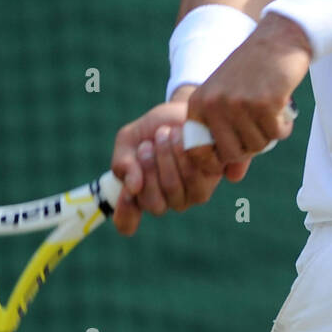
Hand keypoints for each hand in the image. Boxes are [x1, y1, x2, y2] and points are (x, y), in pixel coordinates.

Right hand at [110, 92, 249, 236]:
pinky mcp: (208, 182)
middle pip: (152, 203)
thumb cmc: (153, 128)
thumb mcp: (129, 140)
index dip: (125, 212)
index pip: (126, 222)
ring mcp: (186, 196)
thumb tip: (132, 187)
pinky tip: (181, 136)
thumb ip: (123, 163)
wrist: (183, 109)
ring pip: (172, 189)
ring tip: (164, 134)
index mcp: (140, 194)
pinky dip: (183, 153)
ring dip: (165, 158)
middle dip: (147, 168)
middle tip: (147, 144)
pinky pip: (193, 176)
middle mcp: (163, 201)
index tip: (127, 189)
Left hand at [185, 13, 311, 168]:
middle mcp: (214, 105)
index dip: (217, 161)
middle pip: (232, 154)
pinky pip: (275, 134)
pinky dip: (283, 126)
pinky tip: (282, 108)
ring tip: (270, 112)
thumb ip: (228, 138)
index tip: (234, 154)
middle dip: (250, 147)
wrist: (277, 39)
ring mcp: (238, 104)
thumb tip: (232, 178)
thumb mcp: (230, 101)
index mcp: (198, 104)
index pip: (197, 152)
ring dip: (268, 134)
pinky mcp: (264, 102)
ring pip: (256, 146)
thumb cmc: (252, 73)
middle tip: (259, 128)